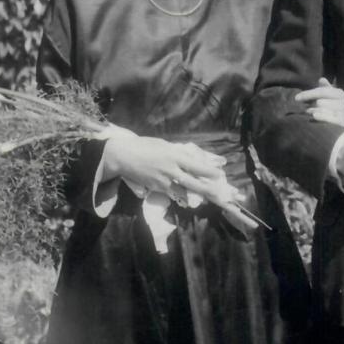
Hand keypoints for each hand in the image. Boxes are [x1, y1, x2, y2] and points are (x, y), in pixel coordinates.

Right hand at [101, 133, 227, 198]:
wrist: (123, 156)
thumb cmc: (144, 146)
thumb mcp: (164, 145)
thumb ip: (177, 153)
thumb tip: (191, 158)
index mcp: (173, 156)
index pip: (195, 165)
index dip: (208, 171)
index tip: (220, 174)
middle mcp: (170, 170)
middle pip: (192, 182)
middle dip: (207, 189)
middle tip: (219, 193)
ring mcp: (163, 181)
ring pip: (184, 191)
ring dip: (196, 195)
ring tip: (208, 197)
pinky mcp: (156, 188)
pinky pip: (172, 193)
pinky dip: (182, 196)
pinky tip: (189, 198)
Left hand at [295, 77, 343, 125]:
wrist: (335, 127)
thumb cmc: (327, 108)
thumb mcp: (325, 97)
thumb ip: (323, 88)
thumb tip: (322, 79)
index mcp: (340, 94)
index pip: (322, 91)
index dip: (308, 94)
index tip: (297, 98)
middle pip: (320, 102)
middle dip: (311, 105)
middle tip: (306, 108)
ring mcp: (343, 115)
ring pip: (322, 110)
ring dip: (313, 112)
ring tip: (310, 113)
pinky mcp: (341, 124)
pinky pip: (328, 119)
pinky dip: (321, 117)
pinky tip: (314, 116)